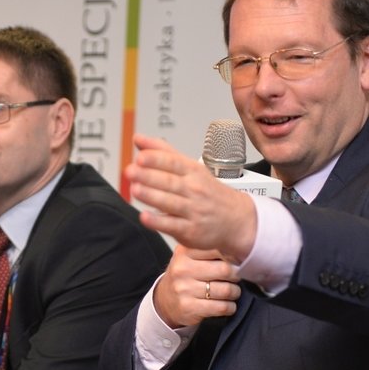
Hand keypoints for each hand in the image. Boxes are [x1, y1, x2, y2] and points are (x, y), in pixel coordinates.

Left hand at [128, 134, 257, 259]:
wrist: (237, 220)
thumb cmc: (209, 192)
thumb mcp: (191, 168)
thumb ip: (163, 152)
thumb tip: (138, 138)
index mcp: (192, 172)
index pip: (174, 163)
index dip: (156, 159)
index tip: (141, 157)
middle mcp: (193, 190)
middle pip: (170, 181)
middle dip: (149, 176)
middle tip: (131, 171)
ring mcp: (192, 210)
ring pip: (170, 202)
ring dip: (151, 196)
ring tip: (135, 189)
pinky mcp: (190, 230)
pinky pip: (172, 225)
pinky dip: (158, 221)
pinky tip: (145, 216)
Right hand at [153, 247, 240, 328]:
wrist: (165, 300)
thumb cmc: (185, 276)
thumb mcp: (190, 257)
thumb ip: (210, 250)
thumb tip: (239, 251)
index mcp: (185, 252)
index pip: (217, 248)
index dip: (232, 256)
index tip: (235, 260)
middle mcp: (182, 269)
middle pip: (225, 269)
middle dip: (236, 275)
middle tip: (235, 278)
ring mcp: (184, 289)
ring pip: (226, 290)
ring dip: (235, 292)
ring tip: (232, 291)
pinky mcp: (189, 307)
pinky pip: (221, 307)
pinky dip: (230, 307)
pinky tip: (227, 305)